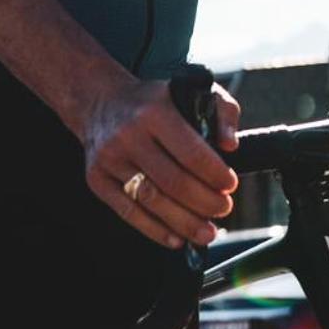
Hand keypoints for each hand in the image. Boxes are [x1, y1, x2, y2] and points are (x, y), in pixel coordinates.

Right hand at [83, 78, 239, 250]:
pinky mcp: (97, 178)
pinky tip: (177, 238)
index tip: (230, 186)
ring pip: (152, 201)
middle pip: (173, 182)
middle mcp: (130, 135)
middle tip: (224, 209)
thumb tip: (231, 146)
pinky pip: (128, 212)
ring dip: (184, 223)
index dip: (215, 175)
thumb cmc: (153, 101)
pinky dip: (155, 230)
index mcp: (156, 112)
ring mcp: (110, 159)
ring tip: (208, 232)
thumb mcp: (191, 89)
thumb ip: (221, 112)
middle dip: (205, 203)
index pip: (191, 153)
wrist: (99, 101)